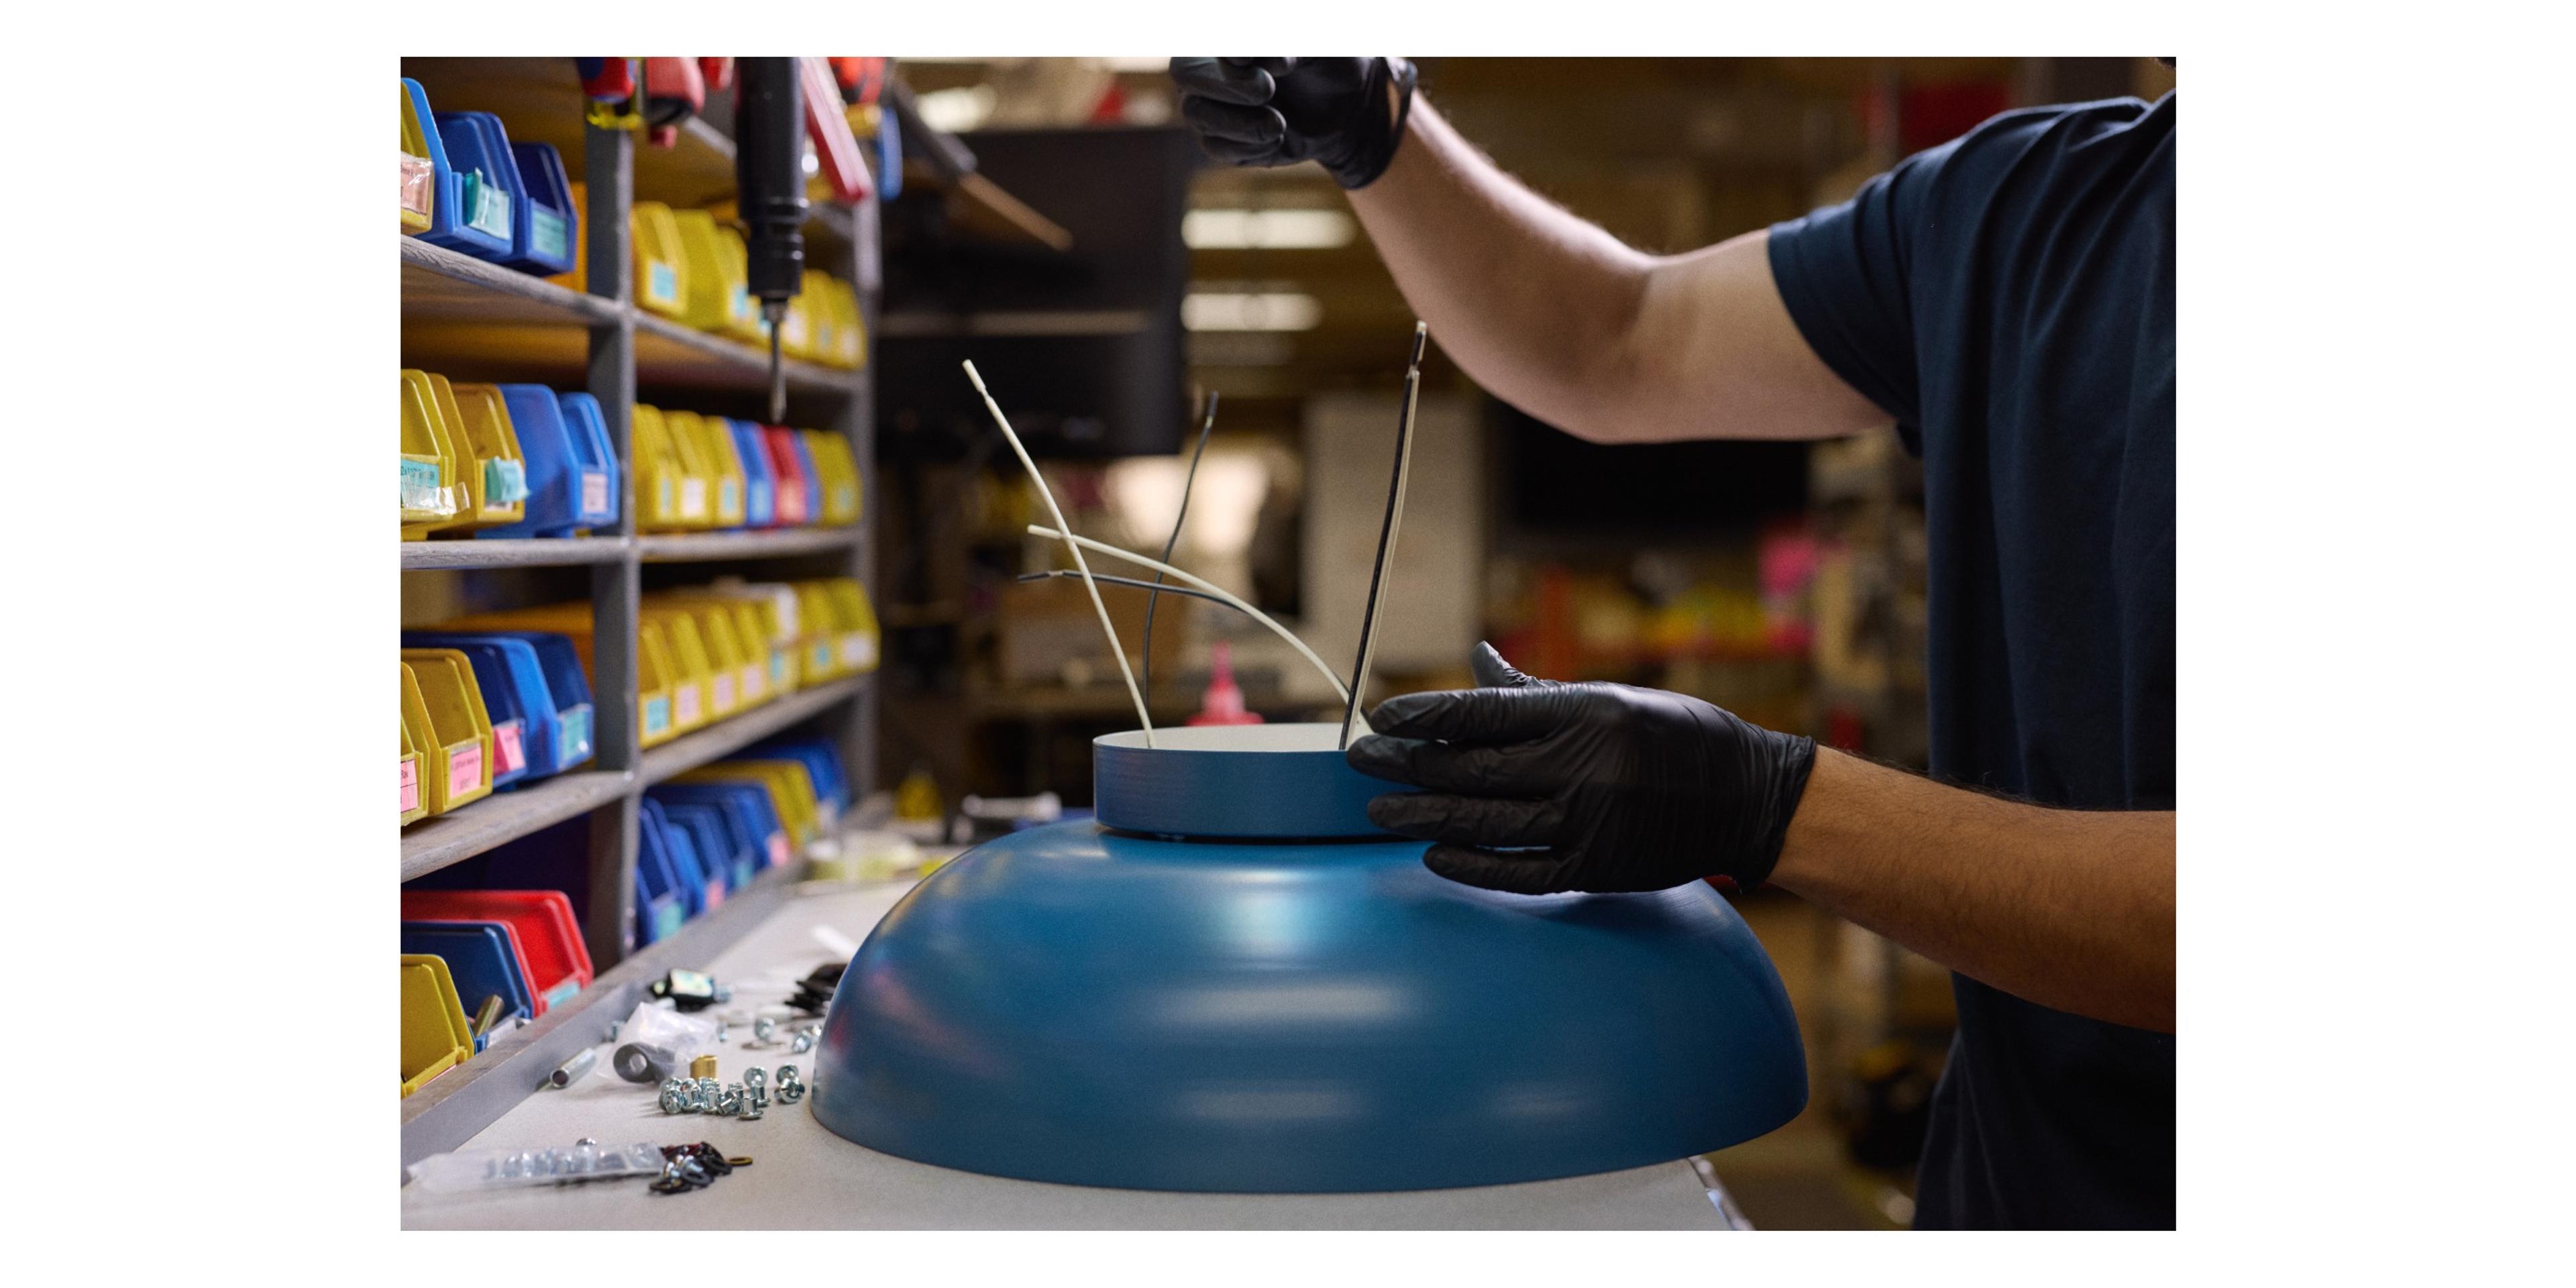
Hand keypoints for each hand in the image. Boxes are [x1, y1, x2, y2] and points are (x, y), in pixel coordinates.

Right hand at [1168, 57, 1417, 188]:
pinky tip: (1279, 137)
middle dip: (1226, 84)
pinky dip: (1250, 144)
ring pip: (1196, 114)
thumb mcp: (1313, 48)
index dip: (1231, 53)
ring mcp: (1212, 106)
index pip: (1202, 40)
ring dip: (1239, 122)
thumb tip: (1237, 58)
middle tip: (1268, 89)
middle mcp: (1210, 68)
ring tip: (1280, 123)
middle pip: (1184, 73)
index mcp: (1226, 39)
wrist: (1349, 108)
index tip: (1280, 63)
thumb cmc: (1329, 63)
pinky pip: (1217, 147)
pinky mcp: (1225, 141)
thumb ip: (1277, 45)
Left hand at [1346, 643, 1817, 893]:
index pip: (1482, 713)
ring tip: (1377, 813)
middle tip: (1359, 763)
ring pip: (1484, 822)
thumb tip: (1476, 657)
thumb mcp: (1610, 696)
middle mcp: (1579, 766)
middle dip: (1406, 766)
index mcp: (1581, 713)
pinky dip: (1471, 865)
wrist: (1749, 796)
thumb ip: (1535, 690)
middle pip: (1470, 769)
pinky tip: (1434, 856)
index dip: (1424, 715)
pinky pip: (1517, 872)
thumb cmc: (1676, 735)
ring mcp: (1586, 821)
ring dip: (1422, 817)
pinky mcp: (1595, 869)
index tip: (1380, 716)